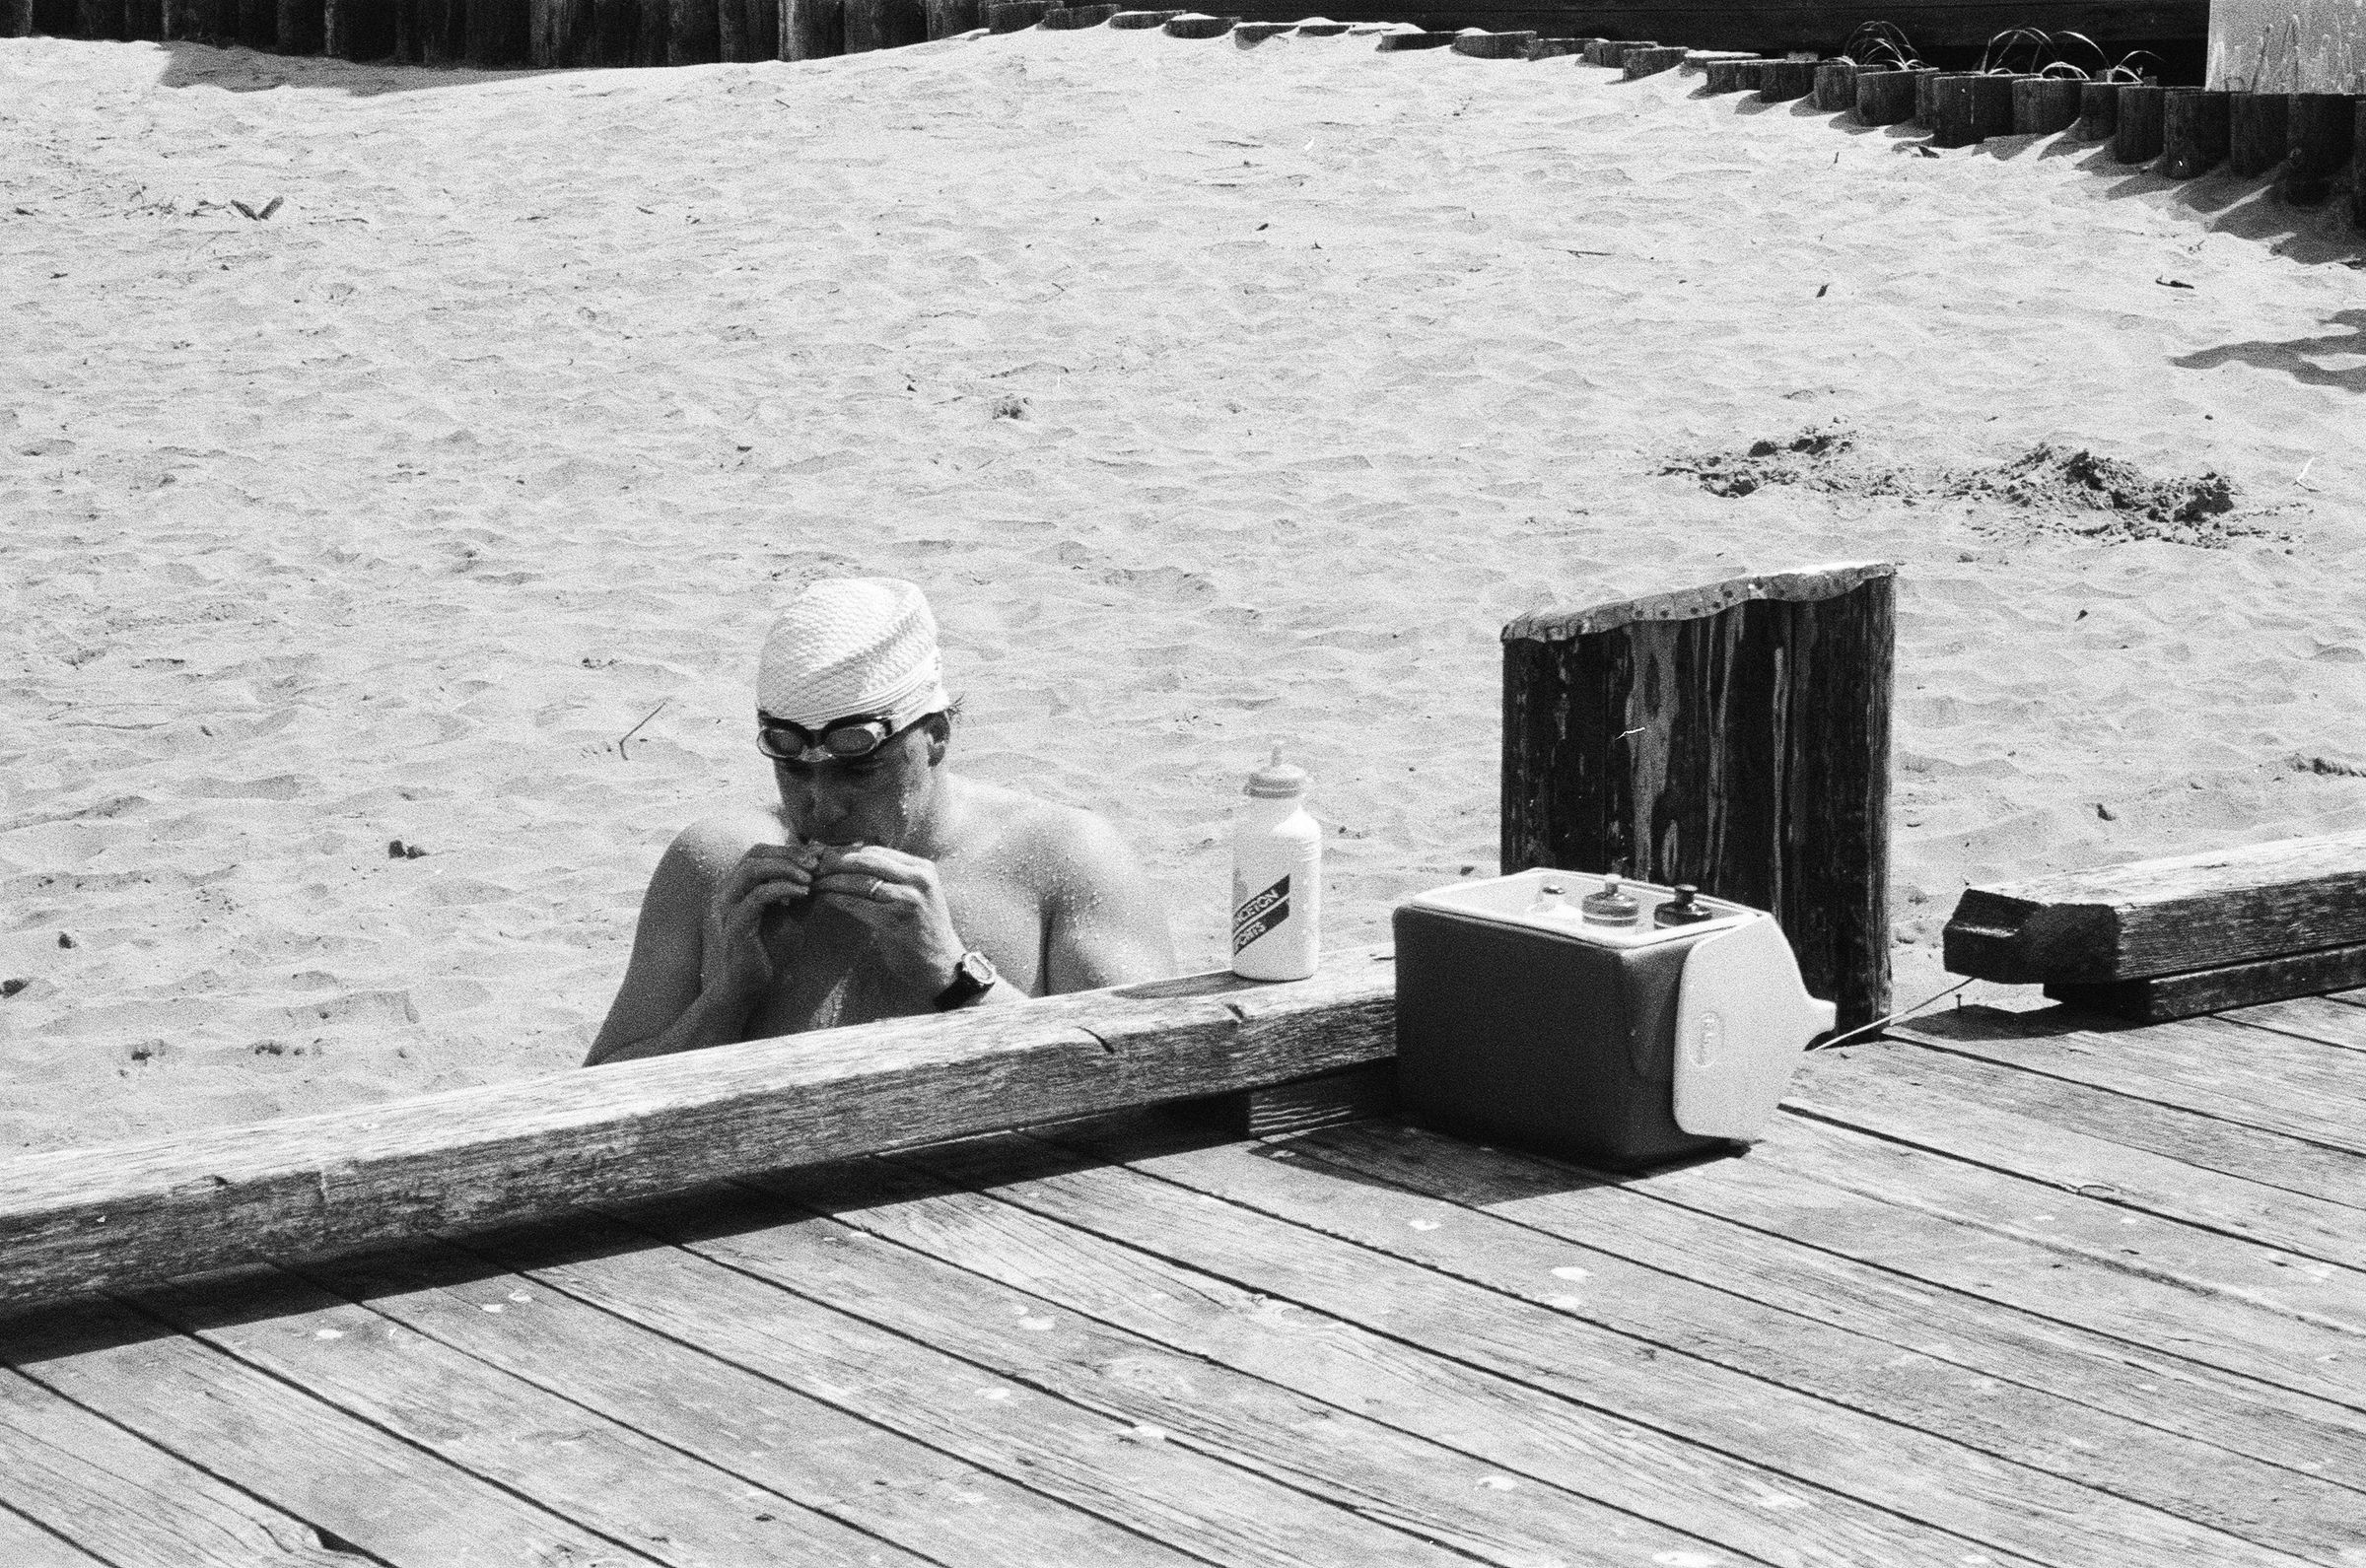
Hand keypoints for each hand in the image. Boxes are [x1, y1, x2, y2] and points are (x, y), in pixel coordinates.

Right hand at [698, 842, 819, 1003]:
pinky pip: (757, 897)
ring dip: (786, 868)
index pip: (760, 853)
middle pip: (755, 854)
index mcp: (738, 886)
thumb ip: (801, 894)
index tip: (818, 855)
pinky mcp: (735, 924)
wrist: (751, 987)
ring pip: (753, 869)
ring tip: (810, 877)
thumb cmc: (769, 953)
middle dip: (789, 853)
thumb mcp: (792, 918)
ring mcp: (728, 906)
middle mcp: (728, 891)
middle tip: (816, 862)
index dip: (789, 849)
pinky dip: (782, 889)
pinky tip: (803, 894)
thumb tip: (821, 869)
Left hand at [808, 842, 966, 1000]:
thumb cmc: (922, 928)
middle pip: (866, 861)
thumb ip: (895, 876)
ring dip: (831, 881)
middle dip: (835, 862)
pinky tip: (823, 898)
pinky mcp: (893, 920)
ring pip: (858, 881)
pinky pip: (855, 903)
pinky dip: (835, 899)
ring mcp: (907, 899)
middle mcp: (918, 879)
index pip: (876, 851)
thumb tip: (854, 859)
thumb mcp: (917, 893)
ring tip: (814, 882)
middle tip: (814, 866)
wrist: (941, 963)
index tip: (826, 856)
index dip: (847, 852)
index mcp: (922, 868)